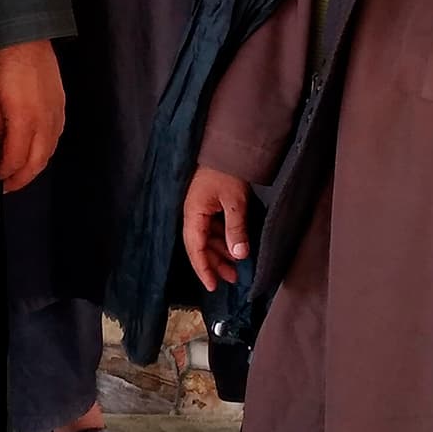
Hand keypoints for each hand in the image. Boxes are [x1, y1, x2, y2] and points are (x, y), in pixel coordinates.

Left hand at [0, 39, 64, 192]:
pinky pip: (56, 138)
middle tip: (6, 187)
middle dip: (21, 179)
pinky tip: (34, 153)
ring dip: (34, 167)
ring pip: (49, 152)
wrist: (26, 37)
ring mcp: (57, 113)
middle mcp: (45, 121)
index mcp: (24, 119)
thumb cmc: (0, 63)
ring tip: (19, 174)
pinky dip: (45, 151)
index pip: (16, 160)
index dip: (4, 173)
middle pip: (37, 162)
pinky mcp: (61, 106)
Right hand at [182, 164, 250, 290]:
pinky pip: (213, 228)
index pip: (195, 248)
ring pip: (208, 238)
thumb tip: (239, 256)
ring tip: (237, 267)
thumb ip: (236, 229)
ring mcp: (200, 209)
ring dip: (221, 252)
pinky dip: (224, 239)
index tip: (212, 286)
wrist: (226, 145)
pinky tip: (236, 247)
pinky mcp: (208, 204)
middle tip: (233, 279)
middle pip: (200, 246)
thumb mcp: (235, 201)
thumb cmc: (226, 170)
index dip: (203, 269)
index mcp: (193, 214)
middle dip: (215, 264)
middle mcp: (193, 214)